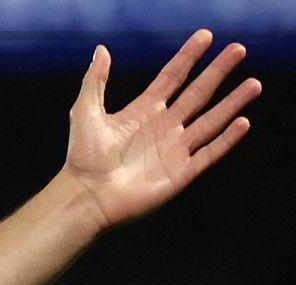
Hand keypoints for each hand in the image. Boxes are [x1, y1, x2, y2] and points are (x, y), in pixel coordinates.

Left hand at [62, 29, 261, 230]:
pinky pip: (209, 153)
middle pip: (197, 94)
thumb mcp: (85, 112)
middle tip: (238, 49)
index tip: (206, 36)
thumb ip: (95, 81)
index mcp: (142, 112)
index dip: (188, 57)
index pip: (172, 77)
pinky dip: (227, 139)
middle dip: (218, 72)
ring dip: (232, 103)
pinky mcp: (181, 173)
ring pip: (211, 121)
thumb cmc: (82, 158)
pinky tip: (242, 122)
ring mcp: (174, 150)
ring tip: (254, 84)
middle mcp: (162, 128)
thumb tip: (102, 49)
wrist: (86, 197)